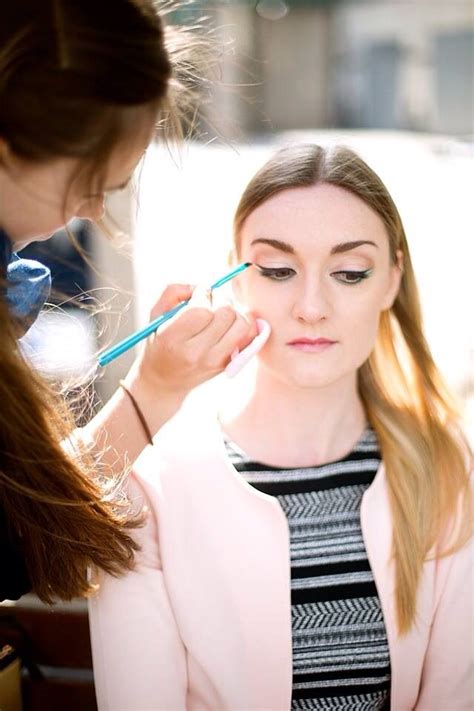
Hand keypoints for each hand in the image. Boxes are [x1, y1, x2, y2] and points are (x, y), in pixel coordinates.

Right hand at [126, 283, 257, 399]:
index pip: (201, 310)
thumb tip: (201, 287)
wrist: (164, 381)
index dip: (204, 294)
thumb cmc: (159, 342)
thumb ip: (173, 292)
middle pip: (225, 314)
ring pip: (242, 324)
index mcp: (173, 339)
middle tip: (212, 299)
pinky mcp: (228, 365)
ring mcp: (215, 361)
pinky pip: (249, 337)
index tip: (199, 292)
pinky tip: (230, 323)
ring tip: (221, 311)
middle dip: (221, 298)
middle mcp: (196, 353)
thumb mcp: (156, 316)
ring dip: (235, 310)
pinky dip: (244, 324)